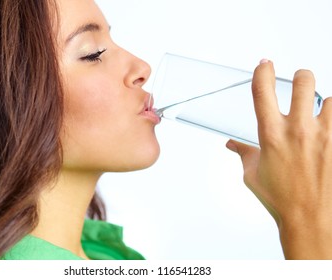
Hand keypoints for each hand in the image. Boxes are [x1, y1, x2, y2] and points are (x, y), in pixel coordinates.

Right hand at [226, 60, 331, 258]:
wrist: (311, 220)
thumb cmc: (281, 199)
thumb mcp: (253, 176)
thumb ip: (243, 154)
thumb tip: (233, 145)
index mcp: (271, 135)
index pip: (262, 91)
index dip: (262, 70)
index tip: (265, 64)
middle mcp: (298, 130)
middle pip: (304, 81)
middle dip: (302, 77)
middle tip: (301, 83)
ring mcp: (324, 136)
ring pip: (331, 99)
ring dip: (325, 104)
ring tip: (321, 116)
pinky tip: (328, 133)